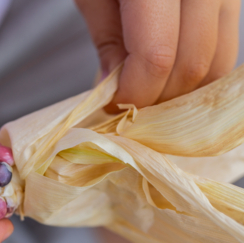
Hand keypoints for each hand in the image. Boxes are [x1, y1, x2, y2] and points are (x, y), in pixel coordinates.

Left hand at [75, 0, 240, 110]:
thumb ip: (109, 42)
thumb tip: (119, 95)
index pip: (158, 54)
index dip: (135, 92)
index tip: (114, 106)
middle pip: (194, 62)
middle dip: (158, 98)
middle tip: (129, 107)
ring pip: (219, 60)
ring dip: (181, 91)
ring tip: (148, 92)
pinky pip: (226, 45)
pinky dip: (199, 70)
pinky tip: (170, 74)